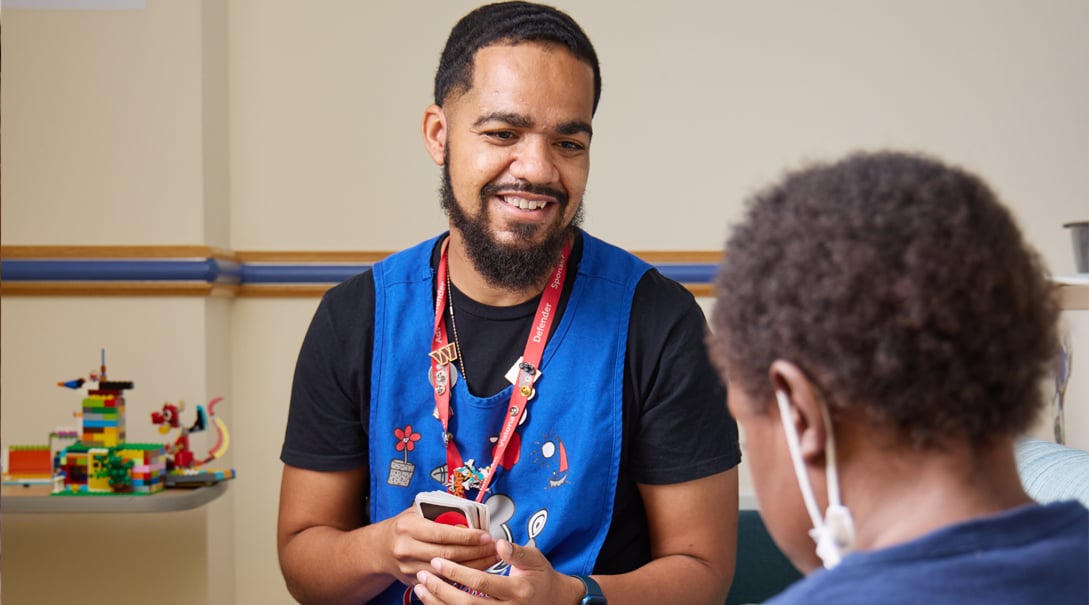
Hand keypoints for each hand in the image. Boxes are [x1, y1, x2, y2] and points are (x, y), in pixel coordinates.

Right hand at [379, 508, 498, 586]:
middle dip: (476, 551)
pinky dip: (463, 575)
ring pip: (448, 571)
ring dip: (474, 565)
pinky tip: (478, 568)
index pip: (442, 533)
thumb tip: (470, 509)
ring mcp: (410, 569)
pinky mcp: (415, 582)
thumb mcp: (417, 511)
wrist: (381, 549)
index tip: (485, 535)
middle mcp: (407, 549)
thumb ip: (440, 510)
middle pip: (448, 554)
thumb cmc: (404, 527)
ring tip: (492, 558)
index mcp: (408, 527)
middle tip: (494, 547)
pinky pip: (444, 581)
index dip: (466, 536)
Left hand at [412, 539, 584, 603]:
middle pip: (466, 604)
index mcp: (517, 590)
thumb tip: (498, 543)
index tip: (438, 560)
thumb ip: (516, 552)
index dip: (457, 572)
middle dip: (441, 590)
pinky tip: (432, 601)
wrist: (553, 601)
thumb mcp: (535, 559)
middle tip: (423, 574)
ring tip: (420, 588)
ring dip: (438, 603)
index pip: (481, 582)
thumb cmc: (541, 577)